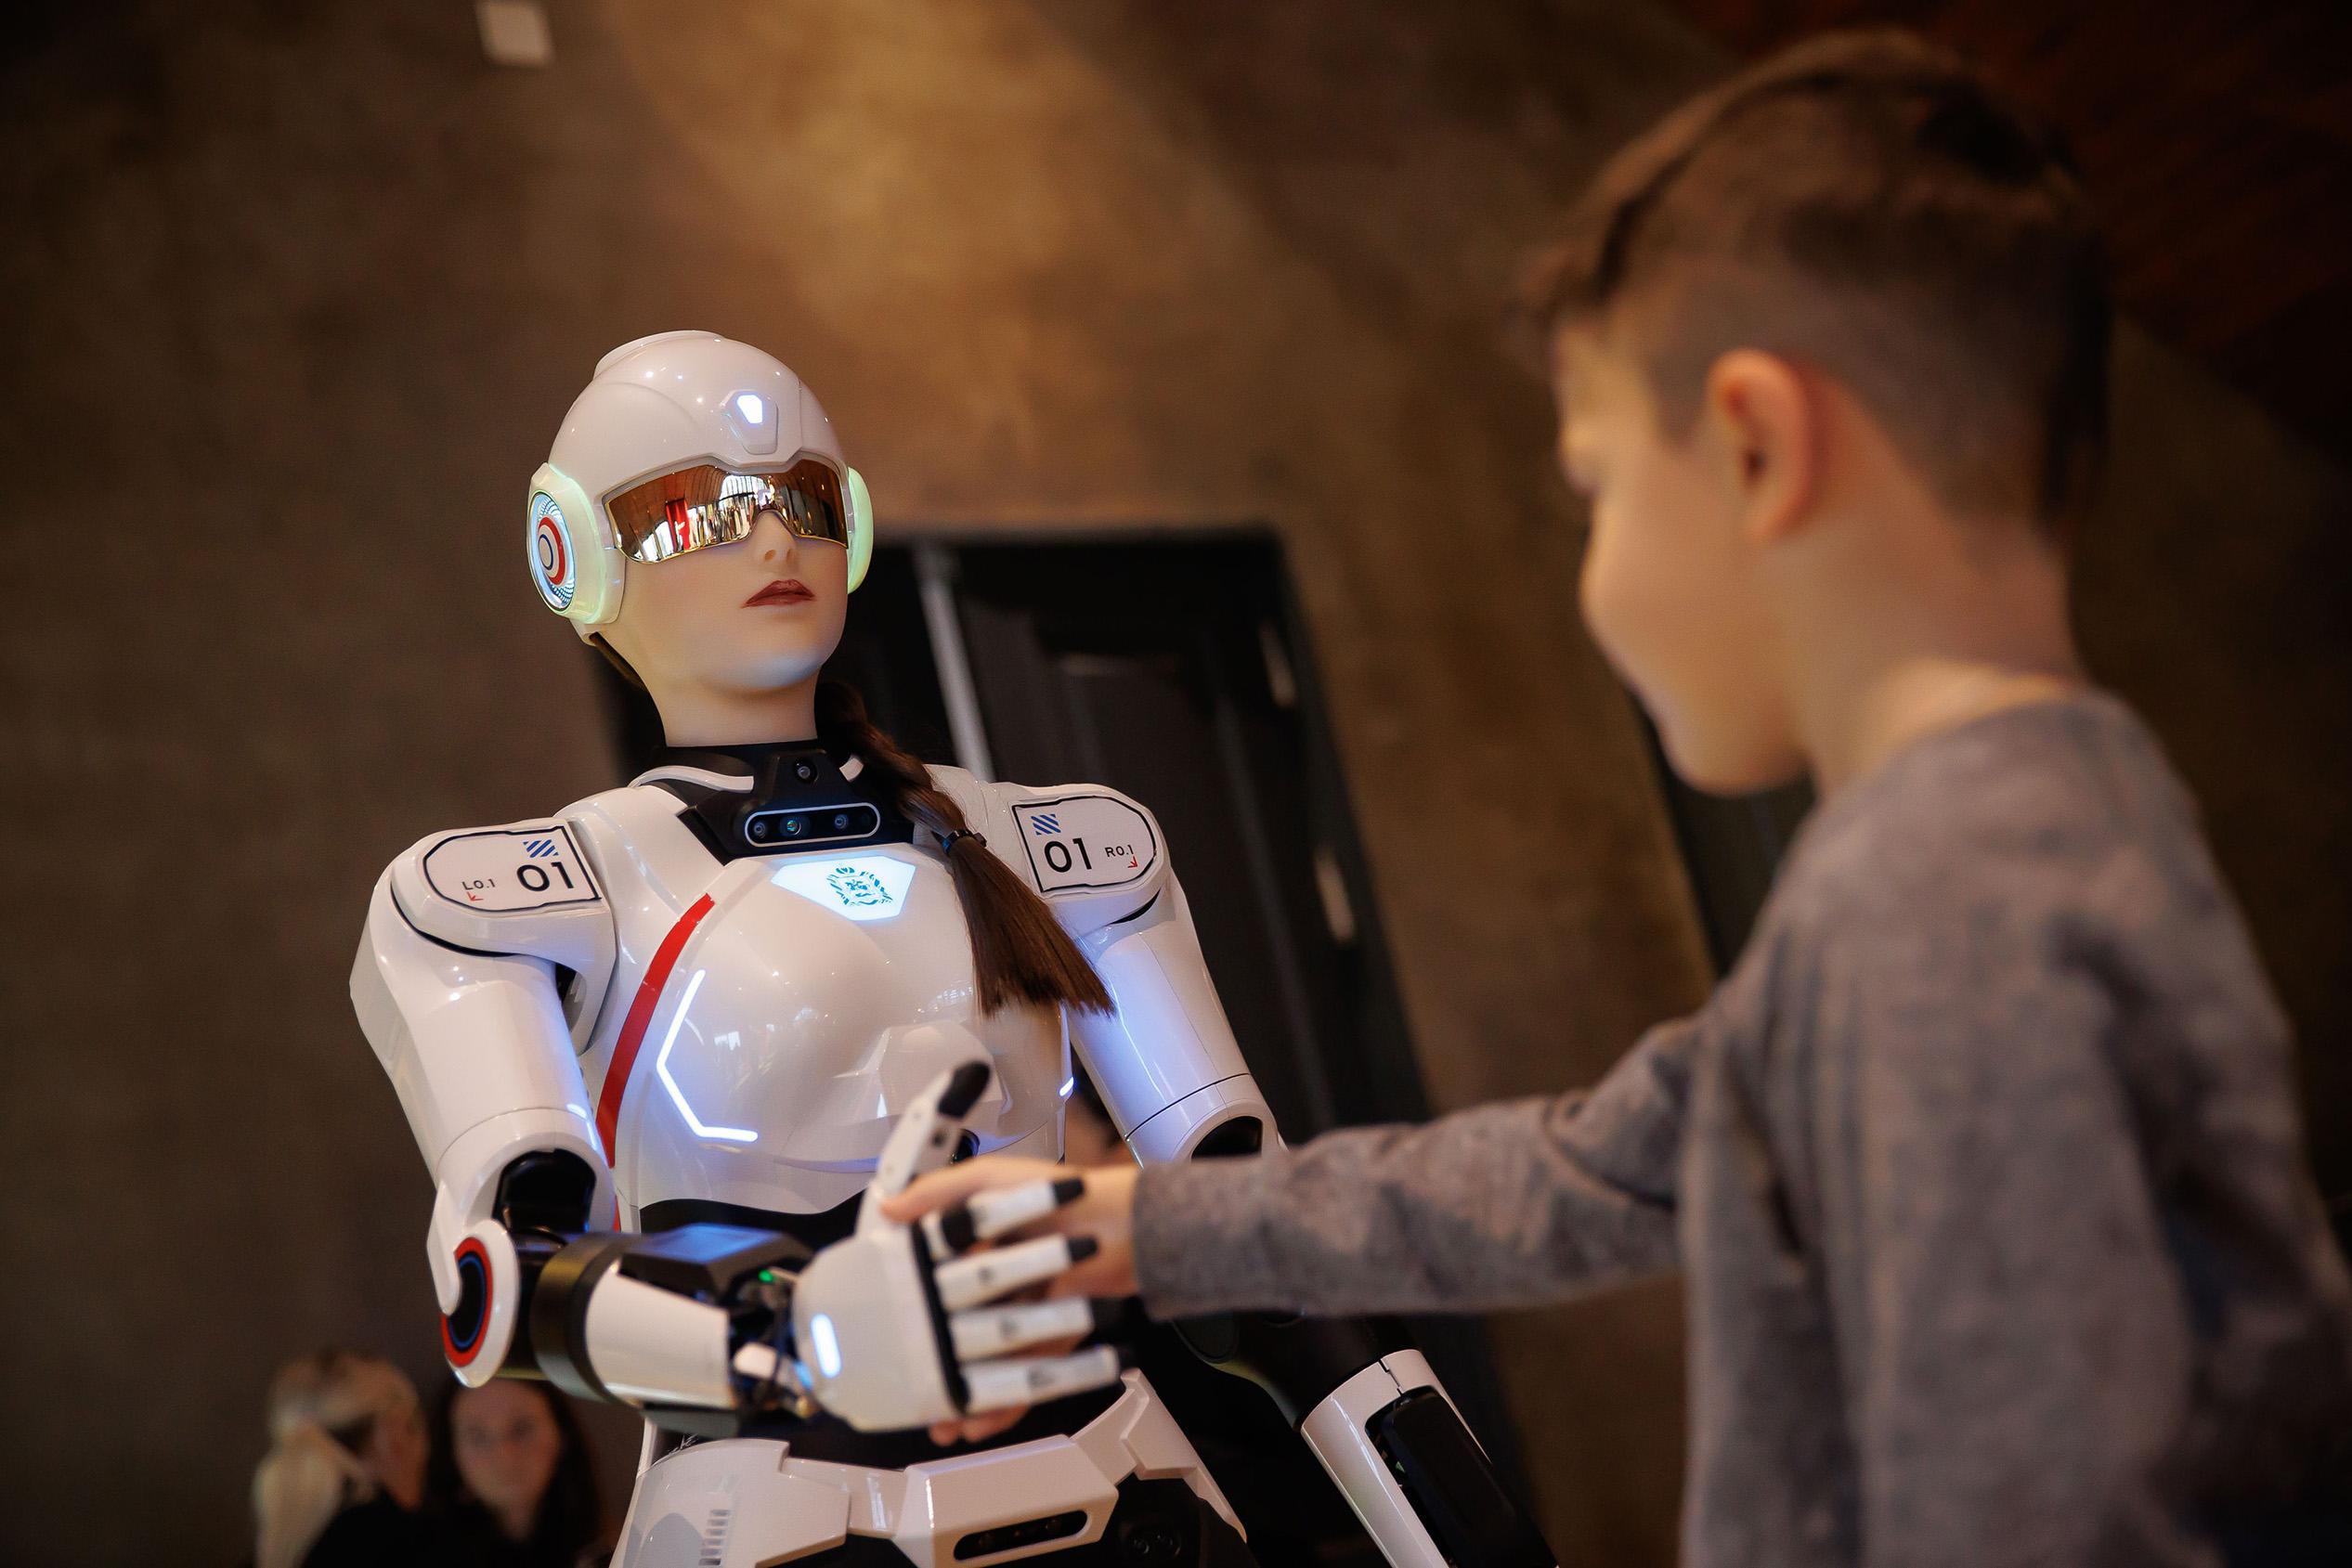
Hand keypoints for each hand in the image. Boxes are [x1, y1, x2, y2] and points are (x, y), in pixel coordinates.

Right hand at [882, 1156, 1143, 1443]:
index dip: (899, 1318)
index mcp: (974, 1244)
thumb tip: (886, 1209)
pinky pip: (1027, 1378)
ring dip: (964, 1397)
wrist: (1135, 1227)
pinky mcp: (1055, 1337)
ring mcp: (1026, 1311)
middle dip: (931, 1369)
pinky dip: (1007, 1404)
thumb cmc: (1064, 1195)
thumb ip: (940, 1192)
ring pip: (986, 1363)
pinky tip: (983, 1424)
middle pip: (953, 1332)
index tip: (877, 1347)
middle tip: (909, 1402)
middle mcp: (997, 1280)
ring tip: (944, 1428)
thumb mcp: (992, 1179)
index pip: (925, 1284)